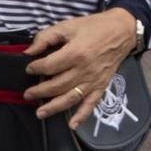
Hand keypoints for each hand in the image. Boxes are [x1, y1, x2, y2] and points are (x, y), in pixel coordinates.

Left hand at [23, 8, 138, 123]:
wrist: (122, 30)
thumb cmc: (94, 27)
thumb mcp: (68, 26)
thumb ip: (46, 37)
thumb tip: (29, 52)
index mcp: (76, 52)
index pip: (48, 66)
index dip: (35, 68)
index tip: (29, 68)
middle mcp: (84, 69)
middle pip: (56, 85)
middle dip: (39, 91)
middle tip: (28, 94)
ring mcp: (93, 79)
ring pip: (70, 98)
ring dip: (53, 107)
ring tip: (40, 112)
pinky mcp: (101, 85)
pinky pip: (92, 103)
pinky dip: (83, 115)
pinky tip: (73, 125)